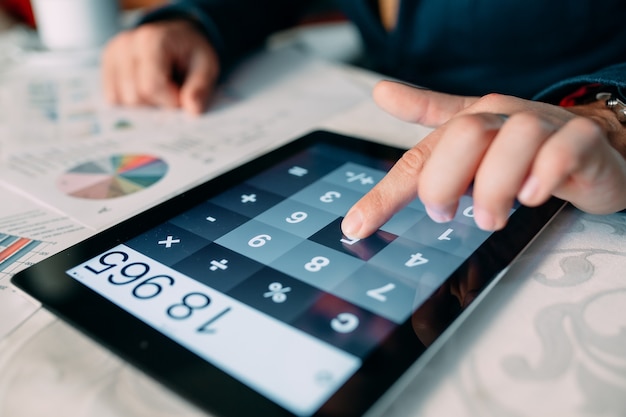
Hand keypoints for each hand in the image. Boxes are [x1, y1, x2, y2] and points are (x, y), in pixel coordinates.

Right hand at [102, 19, 219, 114]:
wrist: (177, 39)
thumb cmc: (191, 53)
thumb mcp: (207, 66)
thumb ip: (200, 88)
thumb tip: (192, 111)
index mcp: (151, 40)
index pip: (151, 86)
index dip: (170, 101)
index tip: (184, 96)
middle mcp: (125, 45)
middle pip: (134, 97)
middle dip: (158, 103)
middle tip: (173, 90)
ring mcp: (112, 56)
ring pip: (122, 101)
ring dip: (145, 104)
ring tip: (160, 87)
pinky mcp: (106, 67)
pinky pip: (113, 99)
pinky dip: (133, 102)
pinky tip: (146, 89)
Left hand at [341, 80, 625, 237]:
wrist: (589, 144)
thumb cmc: (521, 149)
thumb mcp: (471, 139)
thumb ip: (427, 123)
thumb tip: (381, 92)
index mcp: (470, 122)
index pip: (420, 157)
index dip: (386, 193)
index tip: (356, 227)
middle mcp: (503, 118)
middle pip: (464, 135)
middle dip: (447, 181)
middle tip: (446, 215)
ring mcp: (544, 126)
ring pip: (516, 139)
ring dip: (497, 185)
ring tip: (491, 217)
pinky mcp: (581, 141)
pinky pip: (563, 150)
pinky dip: (545, 173)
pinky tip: (533, 196)